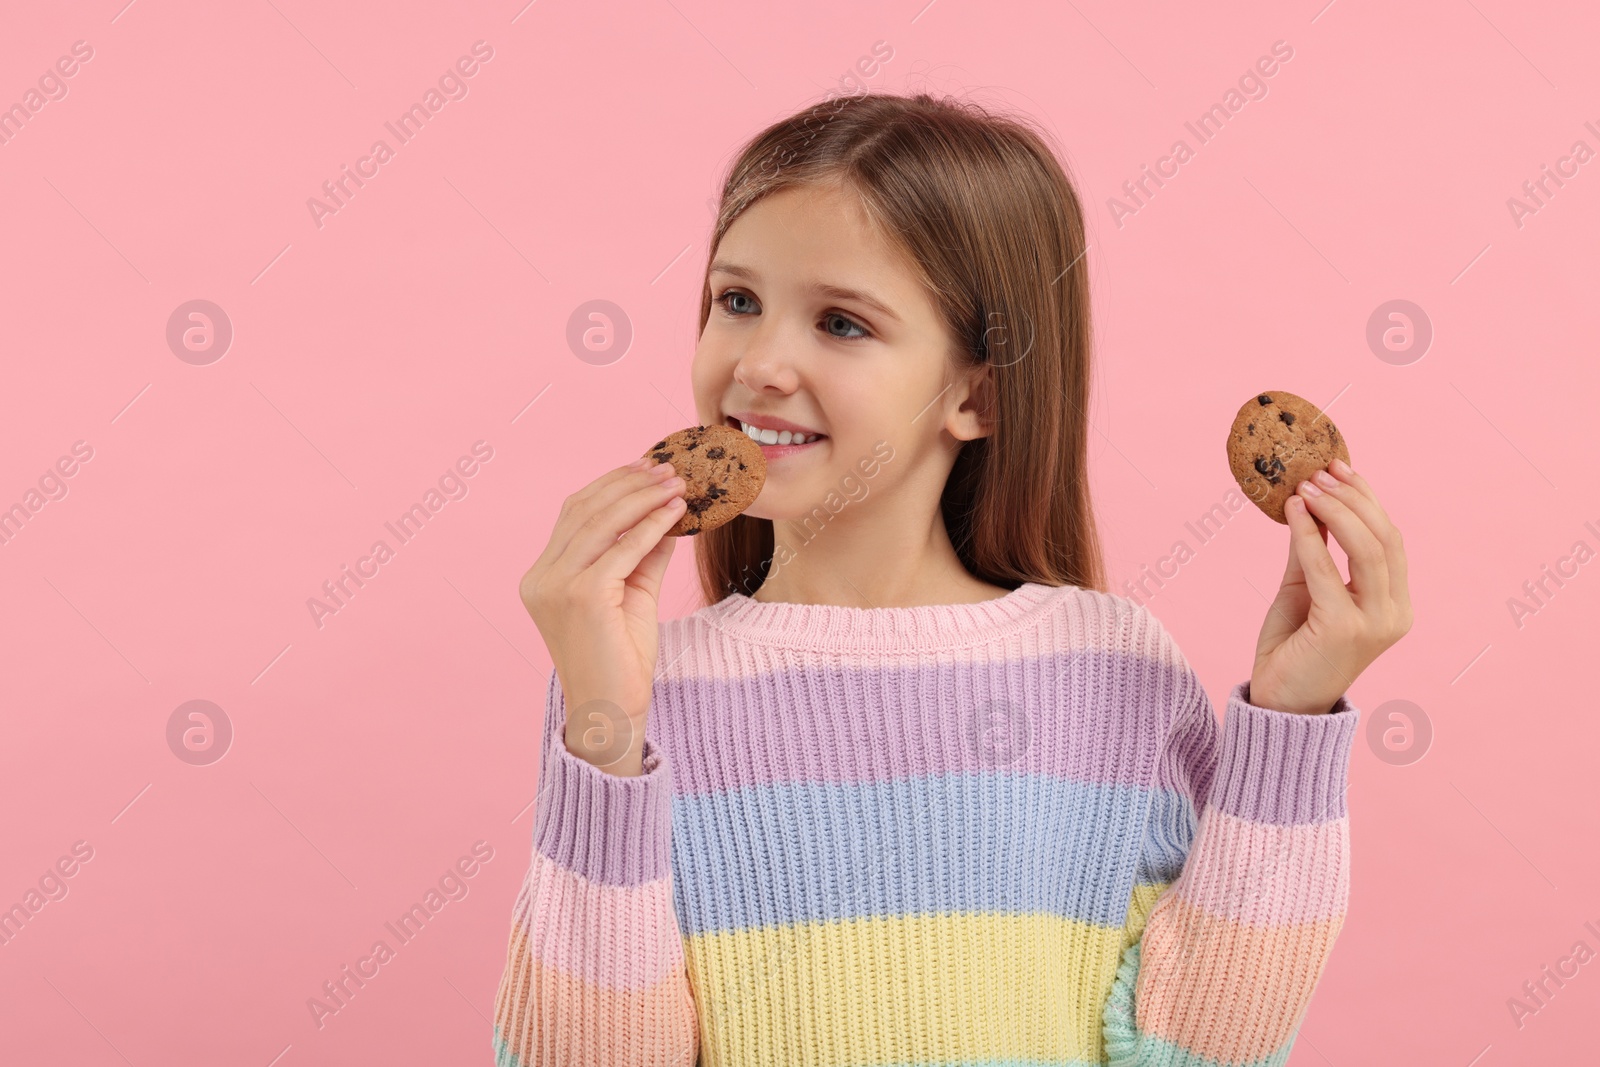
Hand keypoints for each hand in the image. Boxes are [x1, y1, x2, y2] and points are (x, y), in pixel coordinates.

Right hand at [518, 456, 687, 771]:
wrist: (612, 712)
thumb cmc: (620, 660)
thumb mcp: (632, 595)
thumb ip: (642, 554)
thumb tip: (667, 512)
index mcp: (543, 575)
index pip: (574, 513)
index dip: (611, 484)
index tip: (646, 467)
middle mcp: (542, 577)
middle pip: (586, 510)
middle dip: (630, 483)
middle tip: (668, 468)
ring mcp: (557, 586)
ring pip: (602, 523)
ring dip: (643, 497)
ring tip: (677, 483)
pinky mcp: (582, 596)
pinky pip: (623, 549)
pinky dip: (651, 525)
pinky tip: (675, 512)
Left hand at [1249, 457, 1412, 714]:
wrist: (1279, 704)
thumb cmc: (1293, 648)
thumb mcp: (1306, 588)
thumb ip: (1315, 550)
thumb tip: (1311, 500)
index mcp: (1394, 604)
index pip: (1390, 539)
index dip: (1367, 498)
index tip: (1338, 467)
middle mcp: (1394, 614)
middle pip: (1384, 538)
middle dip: (1351, 497)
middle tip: (1318, 471)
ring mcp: (1374, 623)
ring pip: (1367, 548)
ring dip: (1335, 509)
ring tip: (1305, 487)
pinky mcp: (1344, 629)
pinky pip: (1327, 569)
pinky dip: (1310, 535)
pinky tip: (1294, 513)